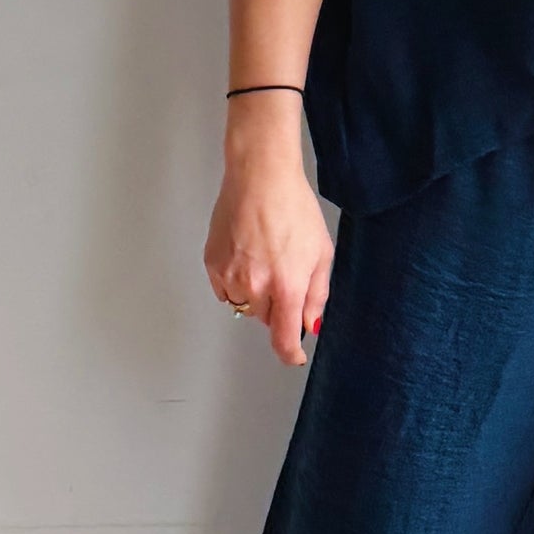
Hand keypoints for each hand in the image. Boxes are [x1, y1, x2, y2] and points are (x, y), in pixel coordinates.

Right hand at [206, 104, 333, 366]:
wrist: (259, 178)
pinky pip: (225, 289)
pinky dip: (236, 281)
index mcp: (286, 286)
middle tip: (284, 272)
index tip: (294, 355)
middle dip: (277, 306)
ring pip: (244, 305)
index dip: (290, 353)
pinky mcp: (212, 265)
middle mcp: (255, 287)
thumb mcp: (320, 252)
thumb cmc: (292, 207)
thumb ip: (316, 294)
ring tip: (264, 258)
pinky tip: (247, 255)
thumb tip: (310, 324)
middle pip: (265, 319)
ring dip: (256, 293)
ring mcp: (230, 277)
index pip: (284, 339)